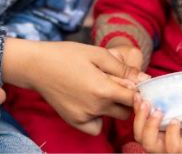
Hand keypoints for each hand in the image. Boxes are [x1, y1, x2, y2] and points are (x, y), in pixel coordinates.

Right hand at [2, 38, 148, 135]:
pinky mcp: (74, 122)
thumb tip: (146, 80)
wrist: (36, 65)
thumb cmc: (67, 55)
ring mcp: (84, 117)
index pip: (135, 98)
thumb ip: (123, 69)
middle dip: (127, 99)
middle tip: (116, 84)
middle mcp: (95, 107)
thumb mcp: (98, 54)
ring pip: (112, 118)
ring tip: (101, 90)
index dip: (141, 91)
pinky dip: (99, 118)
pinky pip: (96, 127)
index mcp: (103, 89)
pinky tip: (92, 103)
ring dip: (113, 107)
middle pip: (126, 111)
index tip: (138, 84)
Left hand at [133, 94, 181, 152]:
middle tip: (157, 110)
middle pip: (149, 144)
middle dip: (149, 126)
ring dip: (140, 117)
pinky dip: (137, 111)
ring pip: (140, 136)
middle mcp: (165, 150)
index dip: (171, 135)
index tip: (176, 120)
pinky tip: (139, 97)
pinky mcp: (150, 132)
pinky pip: (139, 125)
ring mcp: (156, 142)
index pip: (172, 148)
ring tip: (144, 100)